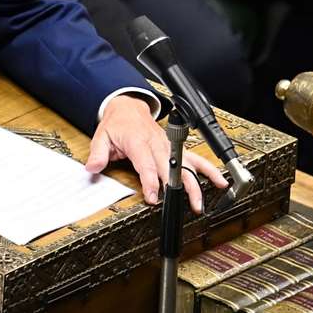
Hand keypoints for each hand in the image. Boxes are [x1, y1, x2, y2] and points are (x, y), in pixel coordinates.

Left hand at [85, 95, 226, 211]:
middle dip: (178, 188)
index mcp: (138, 142)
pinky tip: (219, 181)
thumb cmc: (117, 124)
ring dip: (195, 183)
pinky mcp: (176, 148)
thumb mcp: (101, 136)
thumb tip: (92, 168)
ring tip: (201, 201)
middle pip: (170, 167)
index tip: (153, 198)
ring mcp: (169, 146)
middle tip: (186, 205)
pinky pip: (194, 158)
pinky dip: (208, 170)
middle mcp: (157, 144)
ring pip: (186, 165)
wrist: (128, 107)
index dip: (151, 182)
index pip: (146, 164)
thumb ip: (98, 154)